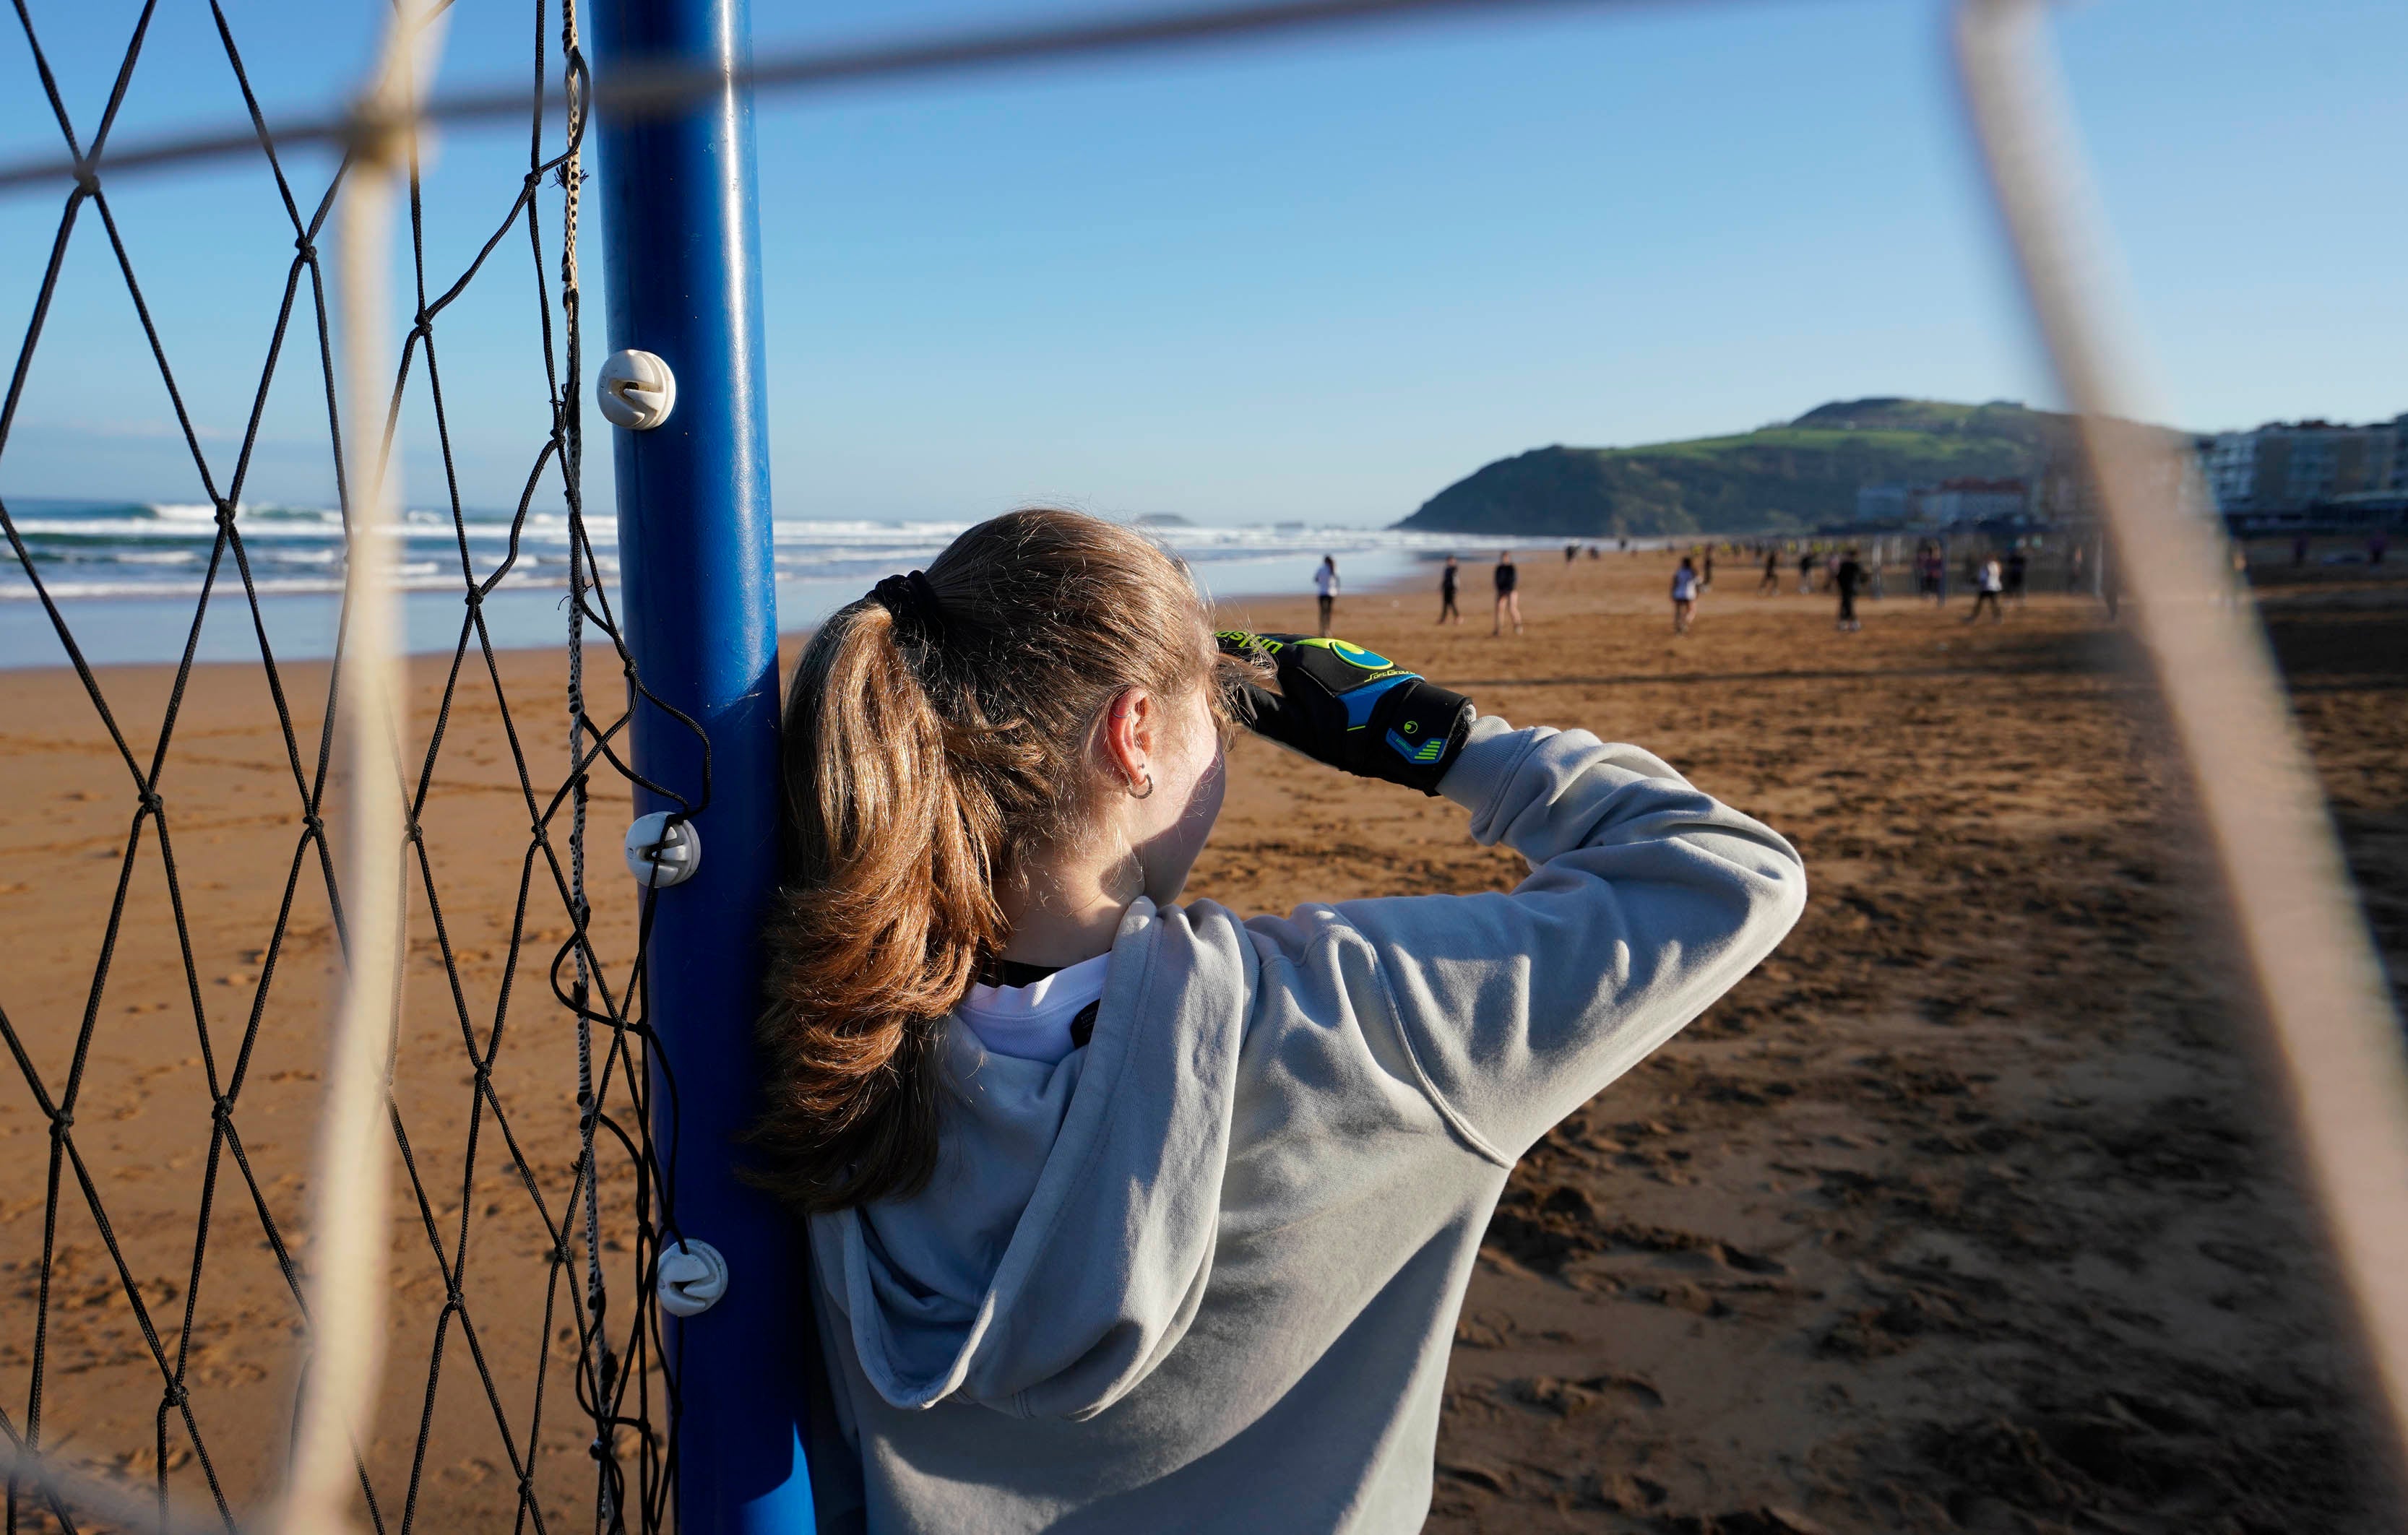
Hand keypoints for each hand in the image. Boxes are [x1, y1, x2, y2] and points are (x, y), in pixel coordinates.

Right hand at [1215, 631, 1473, 794]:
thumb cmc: (1352, 733)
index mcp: (1294, 657)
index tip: (1200, 651)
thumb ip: (1255, 708)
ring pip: (1292, 651)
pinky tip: (1296, 683)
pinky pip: (1313, 658)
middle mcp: (1313, 645)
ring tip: (1254, 673)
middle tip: (1222, 660)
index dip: (1221, 648)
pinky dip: (1294, 666)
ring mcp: (1337, 650)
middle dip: (1245, 652)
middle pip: (1267, 644)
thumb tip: (1221, 690)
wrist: (1411, 728)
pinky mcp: (1354, 661)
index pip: (1245, 644)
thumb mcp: (1296, 729)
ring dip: (1271, 659)